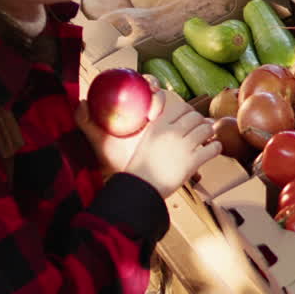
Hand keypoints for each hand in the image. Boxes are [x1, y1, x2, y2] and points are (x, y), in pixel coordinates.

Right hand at [76, 83, 220, 197]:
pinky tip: (213, 150)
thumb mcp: (117, 143)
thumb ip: (99, 125)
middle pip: (194, 115)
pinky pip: (212, 149)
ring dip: (209, 132)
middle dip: (198, 120)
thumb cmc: (127, 169)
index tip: (185, 114)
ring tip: (208, 136)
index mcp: (156, 125)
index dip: (184, 109)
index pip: (177, 105)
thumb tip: (78, 104)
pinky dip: (216, 148)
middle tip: (200, 126)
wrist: (138, 190)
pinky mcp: (193, 161)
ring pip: (206, 129)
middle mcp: (172, 132)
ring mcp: (185, 146)